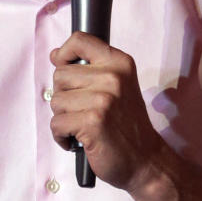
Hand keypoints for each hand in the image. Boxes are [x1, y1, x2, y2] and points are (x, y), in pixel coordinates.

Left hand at [50, 32, 163, 191]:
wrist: (146, 160)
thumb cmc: (127, 126)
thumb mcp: (118, 87)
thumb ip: (91, 70)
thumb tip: (55, 56)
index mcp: (120, 63)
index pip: (80, 40)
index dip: (63, 52)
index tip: (62, 64)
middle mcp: (113, 77)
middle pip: (60, 75)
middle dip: (64, 96)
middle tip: (83, 111)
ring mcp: (103, 99)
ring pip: (56, 101)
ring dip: (64, 118)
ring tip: (82, 127)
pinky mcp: (92, 121)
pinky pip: (56, 123)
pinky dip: (61, 136)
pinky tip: (77, 141)